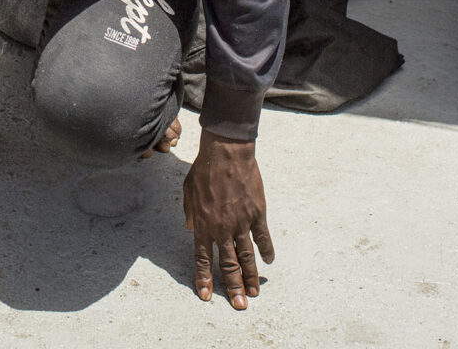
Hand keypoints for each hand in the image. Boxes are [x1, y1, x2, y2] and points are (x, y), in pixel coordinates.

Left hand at [183, 130, 274, 309]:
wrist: (226, 152)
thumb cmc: (204, 168)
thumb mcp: (188, 190)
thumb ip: (189, 211)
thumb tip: (190, 227)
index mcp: (203, 224)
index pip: (203, 258)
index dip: (204, 278)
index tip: (205, 295)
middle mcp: (221, 228)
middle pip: (228, 264)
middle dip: (232, 287)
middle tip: (239, 305)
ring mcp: (240, 222)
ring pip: (247, 256)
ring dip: (250, 277)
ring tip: (254, 293)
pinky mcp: (256, 213)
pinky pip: (263, 237)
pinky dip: (267, 250)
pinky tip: (269, 261)